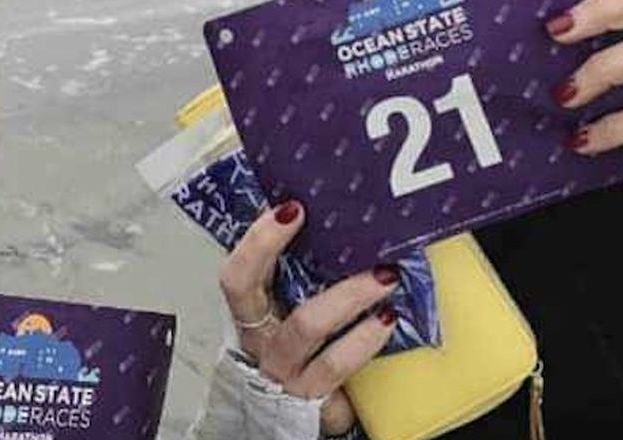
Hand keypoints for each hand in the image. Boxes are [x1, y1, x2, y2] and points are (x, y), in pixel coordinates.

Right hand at [219, 199, 397, 436]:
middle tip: (318, 221)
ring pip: (304, 325)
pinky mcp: (312, 394)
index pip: (238, 271)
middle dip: (272, 246)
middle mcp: (260, 338)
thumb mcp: (297, 310)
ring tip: (383, 278)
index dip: (258, 239)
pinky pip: (336, 365)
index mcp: (253, 310)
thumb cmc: (304, 351)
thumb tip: (332, 216)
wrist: (299, 414)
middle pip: (250, 288)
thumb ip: (303, 273)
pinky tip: (385, 321)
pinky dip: (364, 339)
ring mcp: (283, 368)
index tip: (291, 208)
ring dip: (347, 296)